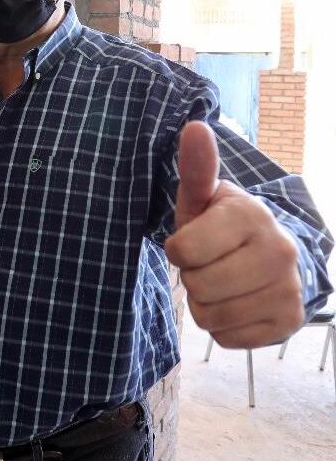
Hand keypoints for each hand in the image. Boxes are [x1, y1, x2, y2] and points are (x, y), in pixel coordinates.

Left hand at [164, 121, 303, 348]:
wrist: (268, 256)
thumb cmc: (221, 227)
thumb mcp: (203, 199)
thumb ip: (196, 168)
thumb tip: (194, 127)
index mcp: (251, 216)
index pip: (182, 251)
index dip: (178, 250)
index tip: (193, 242)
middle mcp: (278, 251)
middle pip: (198, 287)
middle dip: (193, 278)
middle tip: (210, 264)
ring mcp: (289, 289)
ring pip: (210, 316)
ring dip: (205, 304)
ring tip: (222, 282)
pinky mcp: (289, 322)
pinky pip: (228, 339)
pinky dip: (223, 327)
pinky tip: (237, 303)